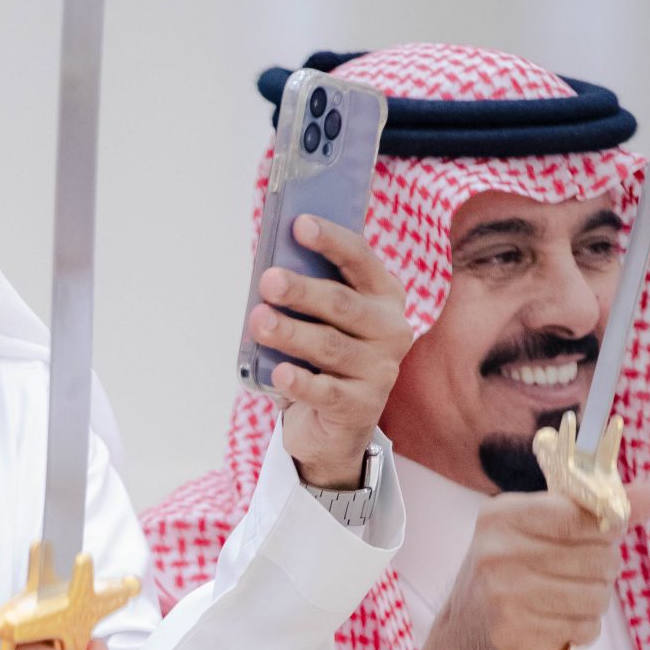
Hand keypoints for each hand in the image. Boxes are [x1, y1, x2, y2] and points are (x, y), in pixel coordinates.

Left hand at [248, 214, 413, 490]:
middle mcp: (391, 329)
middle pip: (342, 303)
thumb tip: (269, 267)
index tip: (299, 224)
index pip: (360, 259)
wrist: (333, 426)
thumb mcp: (319, 321)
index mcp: (384, 295)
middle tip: (268, 280)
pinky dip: (300, 381)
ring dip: (291, 333)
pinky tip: (279, 374)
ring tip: (259, 322)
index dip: (331, 240)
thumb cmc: (321, 359)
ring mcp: (380, 370)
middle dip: (303, 290)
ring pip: (330, 346)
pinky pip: (326, 391)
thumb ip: (306, 294)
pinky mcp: (362, 407)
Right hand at [414, 482, 649, 649]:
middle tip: (574, 578)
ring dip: (593, 604)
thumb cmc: (507, 581)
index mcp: (502, 515)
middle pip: (600, 556)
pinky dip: (581, 630)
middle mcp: (499, 549)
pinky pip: (584, 627)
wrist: (461, 643)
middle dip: (601, 572)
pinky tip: (557, 627)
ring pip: (598, 594)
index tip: (602, 538)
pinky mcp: (515, 630)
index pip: (582, 515)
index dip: (607, 530)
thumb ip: (593, 512)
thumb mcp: (536, 535)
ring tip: (565, 605)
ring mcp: (505, 592)